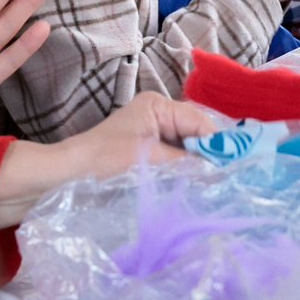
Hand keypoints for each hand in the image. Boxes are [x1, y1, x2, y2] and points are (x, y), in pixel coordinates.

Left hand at [0, 92, 221, 226]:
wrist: (61, 178)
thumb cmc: (101, 162)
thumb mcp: (148, 161)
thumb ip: (187, 165)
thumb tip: (222, 173)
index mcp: (158, 106)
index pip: (202, 123)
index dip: (221, 146)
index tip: (239, 171)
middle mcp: (159, 115)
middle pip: (199, 136)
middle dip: (212, 159)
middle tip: (230, 184)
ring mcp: (153, 135)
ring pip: (190, 151)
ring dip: (199, 170)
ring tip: (216, 191)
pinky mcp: (148, 156)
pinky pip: (176, 163)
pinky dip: (185, 177)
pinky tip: (194, 193)